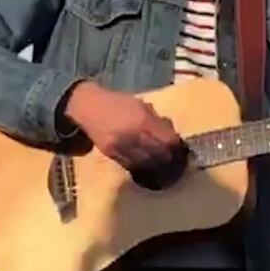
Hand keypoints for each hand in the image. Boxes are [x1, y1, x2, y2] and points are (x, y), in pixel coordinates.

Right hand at [64, 82, 188, 188]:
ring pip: (146, 164)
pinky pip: (131, 166)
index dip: (177, 146)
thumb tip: (172, 134)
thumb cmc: (118, 103)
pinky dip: (142, 168)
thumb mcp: (141, 105)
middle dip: (170, 159)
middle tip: (176, 161)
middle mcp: (133, 135)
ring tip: (165, 168)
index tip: (181, 148)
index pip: (167, 140)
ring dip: (157, 167)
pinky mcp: (111, 155)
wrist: (88, 107)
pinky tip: (148, 167)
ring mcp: (121, 147)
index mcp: (143, 120)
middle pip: (159, 154)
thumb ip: (156, 120)